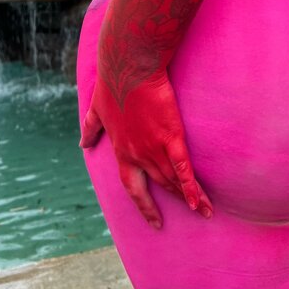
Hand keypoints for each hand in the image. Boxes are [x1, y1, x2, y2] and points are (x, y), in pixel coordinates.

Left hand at [80, 67, 213, 228]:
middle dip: (176, 203)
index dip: (144, 205)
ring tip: (206, 211)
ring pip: (174, 181)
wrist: (129, 68)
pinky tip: (201, 202)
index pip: (132, 187)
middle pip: (160, 186)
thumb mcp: (96, 110)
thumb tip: (83, 144)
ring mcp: (154, 148)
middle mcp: (138, 155)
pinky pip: (183, 168)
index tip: (155, 220)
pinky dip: (192, 187)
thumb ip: (91, 129)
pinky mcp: (171, 136)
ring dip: (190, 198)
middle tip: (192, 215)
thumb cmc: (112, 84)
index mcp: (121, 150)